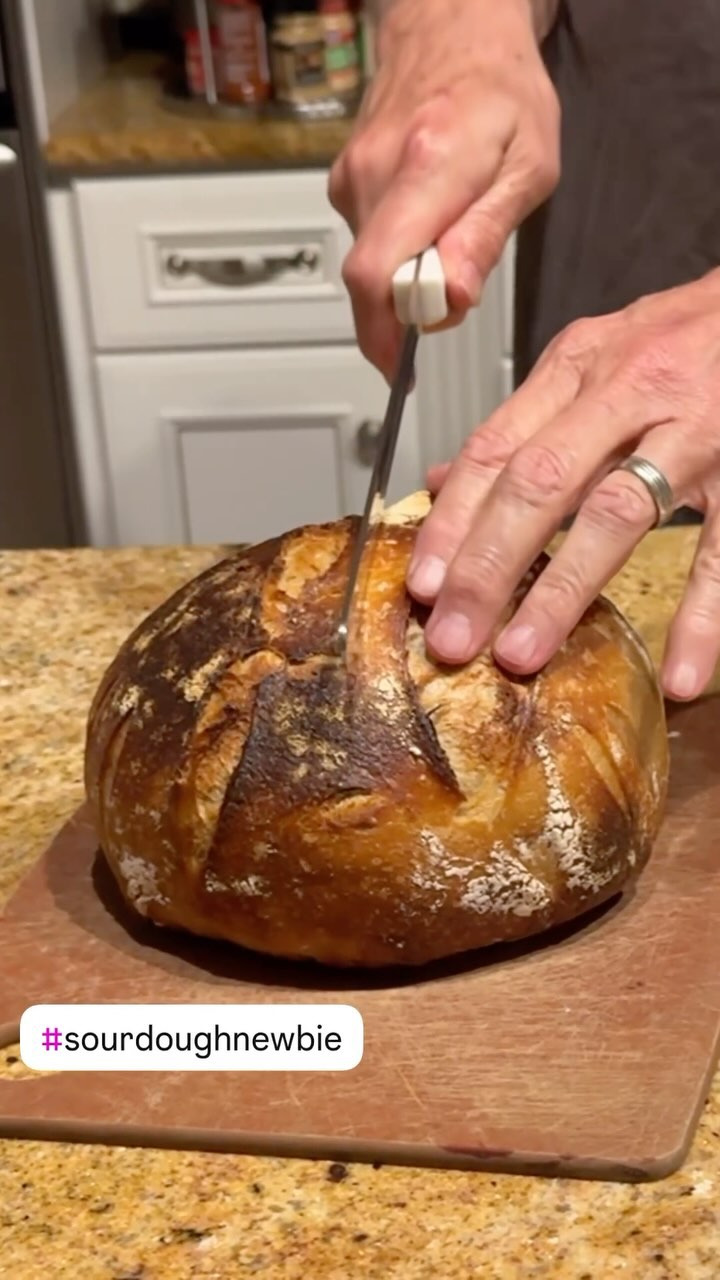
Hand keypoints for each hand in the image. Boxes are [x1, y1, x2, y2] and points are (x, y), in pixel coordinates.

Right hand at [328, 0, 559, 380]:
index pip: (376, 276)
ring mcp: (353, 176)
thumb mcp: (529, 167)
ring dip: (407, 278)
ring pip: (370, 266)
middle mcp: (376, 172)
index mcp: (426, 166)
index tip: (402, 367)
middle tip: (454, 290)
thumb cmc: (501, 90)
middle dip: (409, 310)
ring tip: (450, 236)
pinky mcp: (345, 182)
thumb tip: (449, 297)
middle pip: (370, 283)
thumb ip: (486, 237)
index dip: (383, 337)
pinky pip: (368, 243)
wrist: (454, 26)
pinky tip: (428, 219)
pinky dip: (397, 253)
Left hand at [407, 270, 719, 701]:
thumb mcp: (598, 355)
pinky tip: (681, 672)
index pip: (494, 448)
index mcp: (579, 365)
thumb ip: (526, 420)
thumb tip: (446, 481)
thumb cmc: (693, 333)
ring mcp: (694, 426)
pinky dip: (702, 615)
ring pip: (614, 512)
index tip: (422, 585)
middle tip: (451, 636)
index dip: (451, 521)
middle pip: (537, 483)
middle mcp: (628, 390)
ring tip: (522, 654)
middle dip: (485, 567)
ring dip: (560, 591)